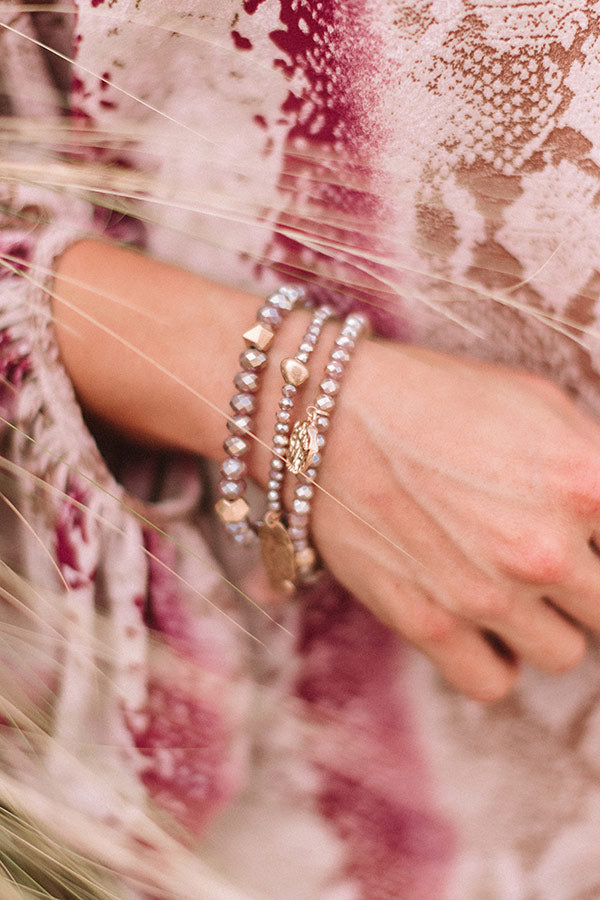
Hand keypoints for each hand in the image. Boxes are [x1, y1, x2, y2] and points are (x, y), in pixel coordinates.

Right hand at [312, 340, 599, 700]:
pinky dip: (496, 660)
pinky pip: (495, 682)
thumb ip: (596, 462)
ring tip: (512, 583)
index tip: (587, 536)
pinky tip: (483, 624)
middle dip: (584, 580)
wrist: (329, 415)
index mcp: (585, 483)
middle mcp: (544, 550)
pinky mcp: (429, 626)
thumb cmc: (433, 398)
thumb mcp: (540, 402)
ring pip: (564, 653)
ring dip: (546, 621)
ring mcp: (486, 597)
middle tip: (549, 550)